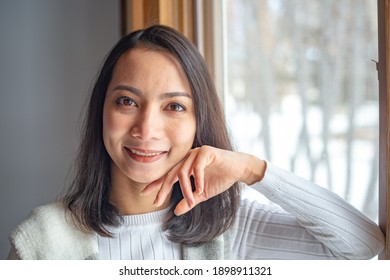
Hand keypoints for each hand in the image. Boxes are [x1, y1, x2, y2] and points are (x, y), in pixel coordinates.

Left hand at [141, 145, 265, 215]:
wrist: (239, 170)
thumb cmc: (220, 178)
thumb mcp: (202, 194)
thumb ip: (190, 201)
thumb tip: (176, 212)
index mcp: (185, 165)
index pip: (168, 175)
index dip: (156, 184)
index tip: (144, 194)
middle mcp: (188, 157)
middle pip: (171, 173)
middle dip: (163, 188)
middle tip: (157, 201)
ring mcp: (196, 153)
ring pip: (183, 172)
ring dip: (186, 189)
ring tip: (191, 200)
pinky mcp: (207, 151)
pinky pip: (197, 166)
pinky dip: (198, 179)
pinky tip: (201, 189)